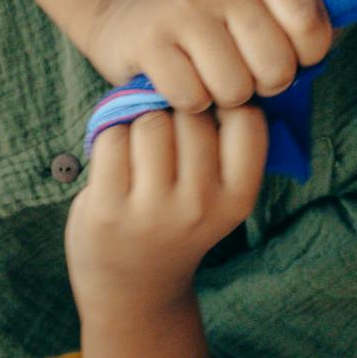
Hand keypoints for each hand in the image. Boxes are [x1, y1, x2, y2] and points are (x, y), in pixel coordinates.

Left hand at [66, 107, 268, 310]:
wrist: (133, 287)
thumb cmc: (179, 221)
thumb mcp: (220, 196)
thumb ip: (224, 146)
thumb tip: (208, 71)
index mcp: (238, 197)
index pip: (247, 118)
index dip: (224, 101)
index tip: (207, 112)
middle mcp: (200, 205)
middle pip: (191, 112)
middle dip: (174, 109)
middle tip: (166, 130)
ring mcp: (153, 210)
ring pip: (150, 120)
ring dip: (139, 121)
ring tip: (139, 145)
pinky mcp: (109, 208)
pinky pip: (112, 137)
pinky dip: (109, 135)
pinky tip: (114, 158)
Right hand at [83, 0, 330, 109]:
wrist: (127, 6)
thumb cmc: (208, 17)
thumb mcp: (255, 2)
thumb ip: (300, 19)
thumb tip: (343, 37)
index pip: (312, 27)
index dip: (304, 58)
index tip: (282, 55)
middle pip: (276, 68)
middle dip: (261, 85)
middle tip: (241, 72)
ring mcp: (184, 10)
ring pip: (234, 89)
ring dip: (222, 97)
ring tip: (209, 77)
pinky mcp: (149, 40)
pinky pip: (192, 98)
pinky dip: (189, 103)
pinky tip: (180, 82)